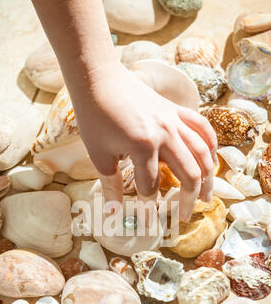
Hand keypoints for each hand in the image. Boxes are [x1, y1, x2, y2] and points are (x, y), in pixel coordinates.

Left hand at [70, 61, 217, 221]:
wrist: (98, 80)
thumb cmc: (94, 117)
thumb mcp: (99, 155)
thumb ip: (112, 184)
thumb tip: (113, 213)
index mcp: (144, 147)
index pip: (151, 187)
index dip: (148, 207)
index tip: (147, 223)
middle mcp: (166, 134)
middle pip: (188, 173)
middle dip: (188, 199)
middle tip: (185, 216)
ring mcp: (174, 121)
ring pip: (202, 153)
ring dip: (207, 177)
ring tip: (206, 196)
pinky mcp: (176, 111)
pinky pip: (202, 128)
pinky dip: (210, 145)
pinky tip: (210, 160)